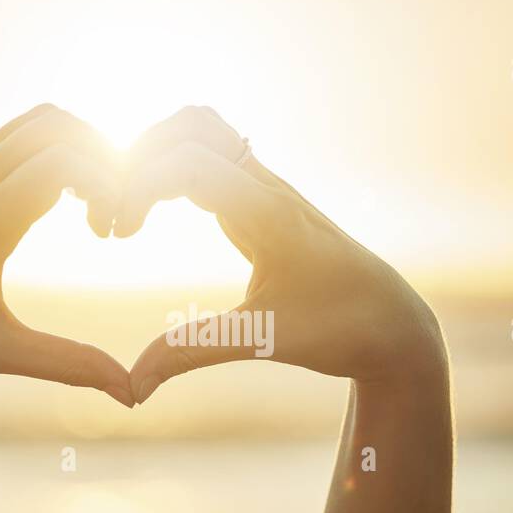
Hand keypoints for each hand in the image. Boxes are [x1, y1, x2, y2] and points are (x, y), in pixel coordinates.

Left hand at [0, 104, 135, 406]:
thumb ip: (65, 364)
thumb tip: (128, 392)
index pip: (66, 162)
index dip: (108, 185)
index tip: (111, 232)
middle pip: (59, 125)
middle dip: (103, 159)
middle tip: (110, 213)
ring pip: (38, 120)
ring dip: (80, 148)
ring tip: (92, 203)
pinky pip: (17, 134)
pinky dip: (53, 150)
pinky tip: (58, 200)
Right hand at [115, 107, 445, 402]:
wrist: (394, 324)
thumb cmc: (339, 330)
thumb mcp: (262, 340)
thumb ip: (193, 352)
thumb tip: (131, 388)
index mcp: (268, 211)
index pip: (187, 162)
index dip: (138, 187)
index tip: (120, 235)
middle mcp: (267, 187)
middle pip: (191, 124)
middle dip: (140, 157)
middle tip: (119, 216)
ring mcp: (266, 188)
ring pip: (202, 131)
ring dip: (155, 155)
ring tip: (130, 209)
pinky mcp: (263, 201)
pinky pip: (211, 157)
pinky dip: (171, 168)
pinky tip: (153, 212)